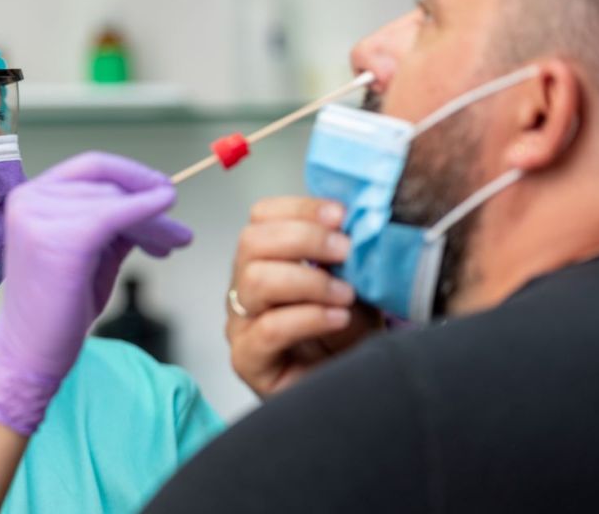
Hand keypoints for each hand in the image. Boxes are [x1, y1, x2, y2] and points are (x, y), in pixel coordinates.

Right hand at [0, 152, 191, 433]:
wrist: (31, 353)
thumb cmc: (60, 307)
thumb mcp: (93, 252)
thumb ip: (116, 222)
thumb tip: (158, 199)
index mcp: (30, 196)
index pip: (90, 166)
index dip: (133, 174)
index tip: (164, 190)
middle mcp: (29, 198)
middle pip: (108, 184)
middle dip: (151, 203)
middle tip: (179, 233)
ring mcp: (40, 216)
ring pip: (117, 201)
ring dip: (155, 221)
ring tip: (176, 244)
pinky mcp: (61, 239)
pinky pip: (116, 216)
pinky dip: (147, 215)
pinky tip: (168, 225)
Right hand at [227, 197, 382, 398]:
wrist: (357, 390)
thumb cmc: (352, 337)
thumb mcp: (356, 284)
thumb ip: (348, 253)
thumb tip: (357, 221)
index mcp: (268, 259)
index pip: (263, 216)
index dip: (299, 208)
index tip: (341, 215)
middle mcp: (247, 287)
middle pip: (251, 241)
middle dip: (303, 238)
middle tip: (345, 250)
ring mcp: (242, 323)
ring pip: (254, 280)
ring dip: (308, 280)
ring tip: (345, 294)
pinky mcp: (247, 360)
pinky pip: (267, 329)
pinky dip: (307, 317)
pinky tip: (337, 318)